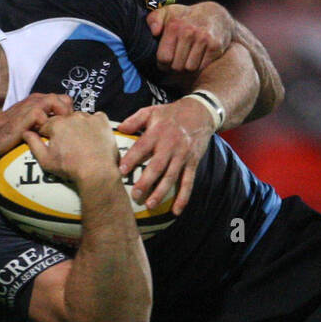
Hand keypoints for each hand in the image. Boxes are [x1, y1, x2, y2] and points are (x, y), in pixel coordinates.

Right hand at [0, 93, 72, 160]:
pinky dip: (48, 124)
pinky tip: (48, 135)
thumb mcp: (26, 125)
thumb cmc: (7, 135)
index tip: (70, 126)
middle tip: (69, 128)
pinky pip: (43, 114)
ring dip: (62, 115)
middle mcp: (34, 100)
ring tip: (62, 130)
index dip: (68, 112)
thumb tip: (57, 128)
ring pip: (55, 101)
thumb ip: (40, 121)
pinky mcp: (25, 115)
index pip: (62, 99)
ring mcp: (30, 106)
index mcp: (36, 101)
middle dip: (68, 112)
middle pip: (62, 98)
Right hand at [23, 111, 118, 186]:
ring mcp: (88, 117)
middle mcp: (72, 116)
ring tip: (82, 142)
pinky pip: (95, 117)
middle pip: (63, 120)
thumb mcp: (45, 160)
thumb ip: (33, 144)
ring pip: (79, 118)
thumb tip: (26, 132)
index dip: (48, 135)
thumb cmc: (70, 167)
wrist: (96, 172)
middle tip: (69, 146)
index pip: (47, 125)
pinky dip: (93, 125)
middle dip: (64, 130)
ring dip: (78, 126)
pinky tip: (92, 137)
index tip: (55, 145)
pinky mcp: (102, 120)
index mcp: (56, 124)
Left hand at [114, 97, 213, 214]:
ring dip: (161, 192)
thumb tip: (119, 129)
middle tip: (135, 195)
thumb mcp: (152, 111)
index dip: (132, 158)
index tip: (121, 171)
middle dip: (146, 181)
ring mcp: (182, 156)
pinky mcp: (192, 163)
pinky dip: (183, 197)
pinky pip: (188, 182)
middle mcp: (170, 145)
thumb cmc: (171, 113)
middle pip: (157, 166)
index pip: (142, 147)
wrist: (201, 112)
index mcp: (157, 132)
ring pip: (171, 176)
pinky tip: (176, 211)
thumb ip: (135, 119)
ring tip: (150, 205)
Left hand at [147, 2, 232, 73]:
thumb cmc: (185, 17)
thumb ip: (154, 19)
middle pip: (176, 67)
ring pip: (189, 69)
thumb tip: (155, 32)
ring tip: (186, 61)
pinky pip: (202, 67)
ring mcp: (203, 39)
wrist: (215, 15)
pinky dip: (198, 67)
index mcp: (174, 26)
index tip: (165, 62)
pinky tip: (197, 59)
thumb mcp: (167, 13)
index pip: (164, 58)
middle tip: (176, 63)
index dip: (162, 64)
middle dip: (174, 68)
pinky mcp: (215, 46)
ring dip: (187, 69)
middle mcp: (188, 31)